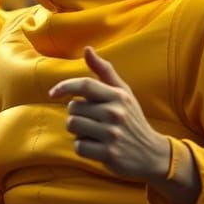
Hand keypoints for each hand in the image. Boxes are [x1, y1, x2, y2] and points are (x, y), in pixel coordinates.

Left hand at [49, 47, 169, 183]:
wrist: (151, 153)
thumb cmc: (132, 118)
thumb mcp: (123, 93)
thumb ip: (104, 71)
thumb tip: (87, 49)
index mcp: (118, 95)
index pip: (85, 85)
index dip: (65, 86)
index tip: (52, 93)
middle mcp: (115, 113)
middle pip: (73, 108)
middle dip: (77, 114)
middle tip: (92, 120)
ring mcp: (112, 134)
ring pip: (73, 125)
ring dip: (78, 130)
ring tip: (93, 132)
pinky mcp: (108, 154)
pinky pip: (79, 146)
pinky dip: (83, 147)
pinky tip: (96, 146)